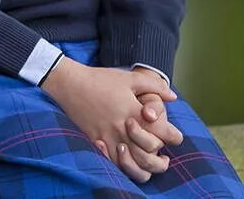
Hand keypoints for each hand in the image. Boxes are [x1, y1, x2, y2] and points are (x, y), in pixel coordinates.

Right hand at [41, 57, 175, 183]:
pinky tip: (126, 159)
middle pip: (149, 153)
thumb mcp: (130, 78)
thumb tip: (174, 97)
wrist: (69, 83)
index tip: (173, 135)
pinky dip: (121, 164)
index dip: (173, 136)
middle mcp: (123, 128)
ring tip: (146, 161)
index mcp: (135, 112)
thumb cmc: (100, 79)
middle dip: (159, 156)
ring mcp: (108, 136)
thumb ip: (155, 86)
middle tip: (163, 155)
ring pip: (130, 163)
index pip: (163, 133)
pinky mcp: (95, 140)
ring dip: (141, 165)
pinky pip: (111, 162)